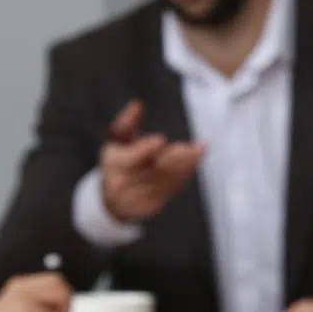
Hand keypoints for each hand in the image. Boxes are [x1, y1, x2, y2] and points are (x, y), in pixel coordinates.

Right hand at [0, 272, 71, 311]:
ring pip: (60, 311)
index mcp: (19, 285)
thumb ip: (36, 304)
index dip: (62, 299)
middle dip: (63, 311)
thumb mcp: (15, 311)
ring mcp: (24, 303)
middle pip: (63, 290)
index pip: (56, 280)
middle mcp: (22, 289)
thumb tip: (65, 304)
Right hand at [100, 100, 204, 223]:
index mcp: (113, 164)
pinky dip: (184, 175)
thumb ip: (127, 122)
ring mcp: (137, 198)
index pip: (129, 159)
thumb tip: (138, 104)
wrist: (113, 201)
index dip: (144, 149)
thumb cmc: (119, 162)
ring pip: (165, 181)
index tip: (161, 139)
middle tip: (192, 147)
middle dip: (173, 159)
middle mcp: (122, 184)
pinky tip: (194, 161)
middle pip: (151, 171)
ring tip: (199, 150)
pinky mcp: (151, 207)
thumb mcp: (117, 141)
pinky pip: (171, 190)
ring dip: (185, 166)